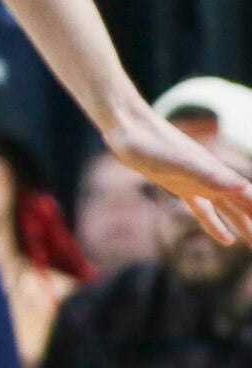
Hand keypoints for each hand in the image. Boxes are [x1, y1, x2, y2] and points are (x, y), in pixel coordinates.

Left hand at [105, 104, 251, 245]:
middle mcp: (213, 178)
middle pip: (243, 205)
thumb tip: (243, 188)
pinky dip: (215, 224)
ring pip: (227, 209)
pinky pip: (204, 210)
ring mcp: (197, 182)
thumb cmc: (150, 144)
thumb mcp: (179, 163)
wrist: (128, 128)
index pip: (248, 198)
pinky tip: (225, 239)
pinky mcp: (180, 186)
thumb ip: (210, 175)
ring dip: (243, 226)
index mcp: (217, 174)